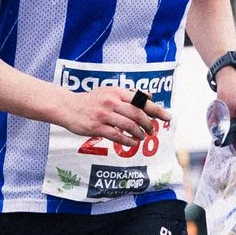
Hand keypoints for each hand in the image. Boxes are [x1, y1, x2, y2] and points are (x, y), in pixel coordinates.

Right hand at [54, 84, 168, 148]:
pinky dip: (128, 140)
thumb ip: (129, 94)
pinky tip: (132, 142)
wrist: (68, 107)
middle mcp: (111, 102)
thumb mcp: (109, 91)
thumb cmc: (91, 100)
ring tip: (142, 137)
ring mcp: (103, 115)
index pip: (141, 100)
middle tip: (153, 131)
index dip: (157, 109)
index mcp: (116, 92)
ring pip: (129, 125)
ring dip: (139, 133)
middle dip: (149, 124)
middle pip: (137, 114)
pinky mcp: (96, 127)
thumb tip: (149, 96)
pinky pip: (117, 136)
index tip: (167, 117)